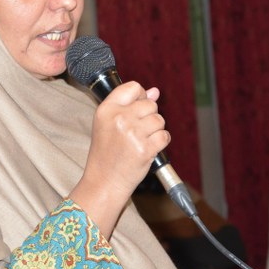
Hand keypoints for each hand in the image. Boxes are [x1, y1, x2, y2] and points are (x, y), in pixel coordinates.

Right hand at [69, 81, 169, 237]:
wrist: (104, 181)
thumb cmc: (106, 153)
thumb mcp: (108, 124)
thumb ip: (130, 105)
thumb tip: (155, 91)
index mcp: (106, 109)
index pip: (133, 87)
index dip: (141, 97)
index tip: (137, 109)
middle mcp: (119, 118)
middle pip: (150, 104)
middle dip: (149, 117)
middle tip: (137, 132)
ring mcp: (132, 133)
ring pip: (159, 120)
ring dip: (155, 131)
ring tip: (141, 141)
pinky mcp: (145, 148)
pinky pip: (165, 136)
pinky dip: (161, 142)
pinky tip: (148, 149)